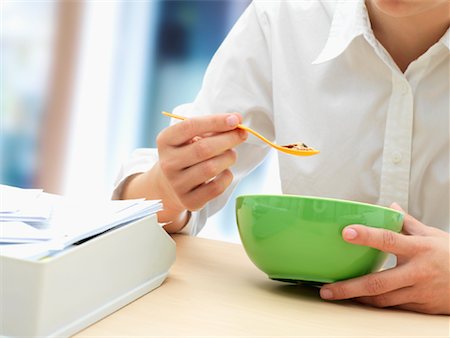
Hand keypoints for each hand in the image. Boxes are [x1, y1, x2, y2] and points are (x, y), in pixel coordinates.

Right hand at [154, 113, 246, 228]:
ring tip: (231, 154)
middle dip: (228, 139)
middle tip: (241, 134)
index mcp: (165, 141)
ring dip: (229, 157)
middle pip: (203, 149)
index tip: (236, 119)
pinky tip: (225, 171)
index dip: (215, 121)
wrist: (170, 185)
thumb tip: (237, 122)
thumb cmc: (187, 154)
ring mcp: (177, 184)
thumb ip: (211, 129)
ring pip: (211, 168)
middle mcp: (168, 163)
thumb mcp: (190, 138)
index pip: (190, 126)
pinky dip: (227, 176)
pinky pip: (216, 187)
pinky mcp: (189, 201)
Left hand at [320, 203, 449, 314]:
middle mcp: (418, 272)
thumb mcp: (432, 235)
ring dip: (357, 298)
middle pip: (378, 282)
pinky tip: (359, 299)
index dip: (367, 236)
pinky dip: (374, 303)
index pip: (389, 239)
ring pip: (383, 300)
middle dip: (349, 287)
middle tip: (326, 289)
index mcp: (419, 249)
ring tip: (335, 294)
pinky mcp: (420, 307)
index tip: (346, 233)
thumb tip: (390, 206)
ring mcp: (419, 293)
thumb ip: (407, 222)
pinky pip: (393, 307)